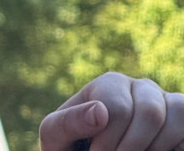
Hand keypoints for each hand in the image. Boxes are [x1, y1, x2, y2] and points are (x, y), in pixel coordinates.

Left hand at [39, 72, 183, 150]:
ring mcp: (168, 104)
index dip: (107, 141)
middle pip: (150, 113)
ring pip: (176, 118)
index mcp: (110, 84)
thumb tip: (100, 111)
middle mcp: (142, 88)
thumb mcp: (57, 136)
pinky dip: (174, 147)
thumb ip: (68, 122)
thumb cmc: (70, 146)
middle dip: (131, 147)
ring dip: (153, 149)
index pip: (118, 108)